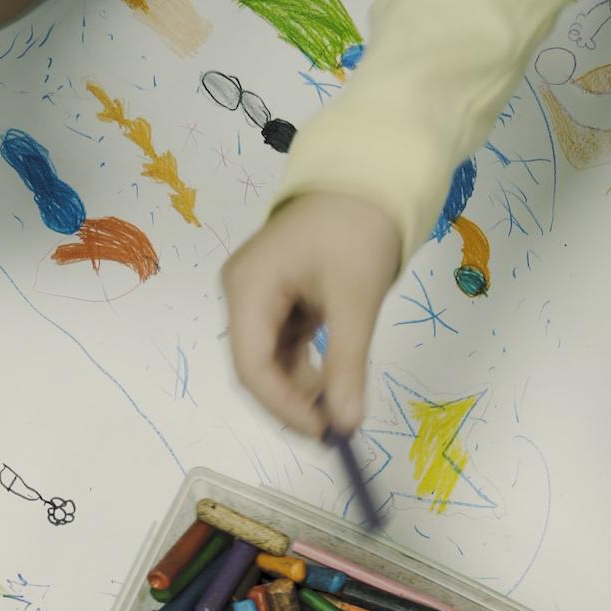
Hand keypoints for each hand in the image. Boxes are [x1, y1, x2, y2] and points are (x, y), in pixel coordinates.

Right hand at [222, 193, 400, 437]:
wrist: (368, 178)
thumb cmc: (357, 228)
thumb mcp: (355, 301)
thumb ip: (346, 366)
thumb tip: (346, 424)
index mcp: (248, 288)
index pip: (251, 366)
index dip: (283, 407)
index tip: (323, 432)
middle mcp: (242, 294)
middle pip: (255, 368)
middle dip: (291, 403)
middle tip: (331, 429)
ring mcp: (258, 297)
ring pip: (270, 362)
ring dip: (301, 390)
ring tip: (337, 408)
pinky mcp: (278, 301)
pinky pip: (284, 347)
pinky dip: (307, 370)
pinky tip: (332, 384)